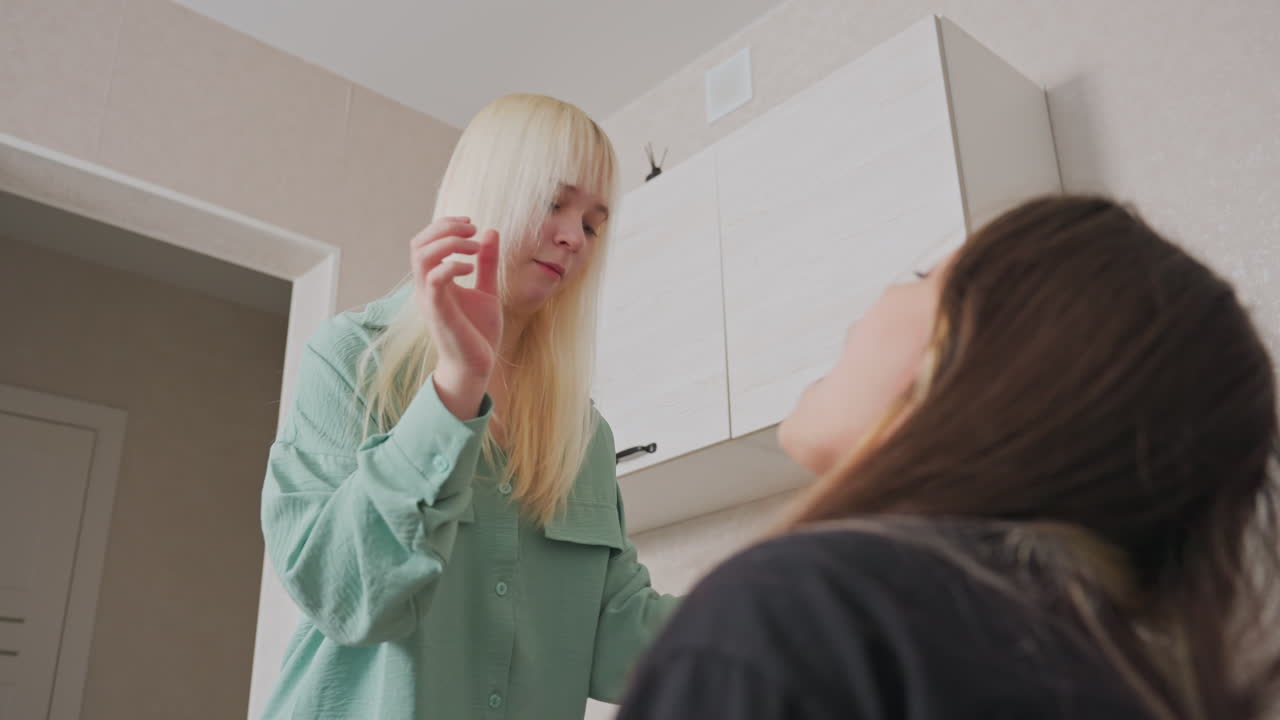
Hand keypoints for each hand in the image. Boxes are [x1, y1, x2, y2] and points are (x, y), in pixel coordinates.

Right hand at [410, 217, 501, 417]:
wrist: (477, 366)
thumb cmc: (478, 332)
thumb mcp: (486, 290)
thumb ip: (486, 263)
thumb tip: (489, 232)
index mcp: (435, 280)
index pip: (425, 242)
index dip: (444, 225)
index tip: (471, 224)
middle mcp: (426, 287)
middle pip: (418, 244)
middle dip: (444, 228)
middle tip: (472, 229)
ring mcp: (430, 299)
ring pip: (421, 257)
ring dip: (447, 243)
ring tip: (473, 247)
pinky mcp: (438, 313)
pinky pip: (433, 280)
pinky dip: (450, 266)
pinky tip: (470, 268)